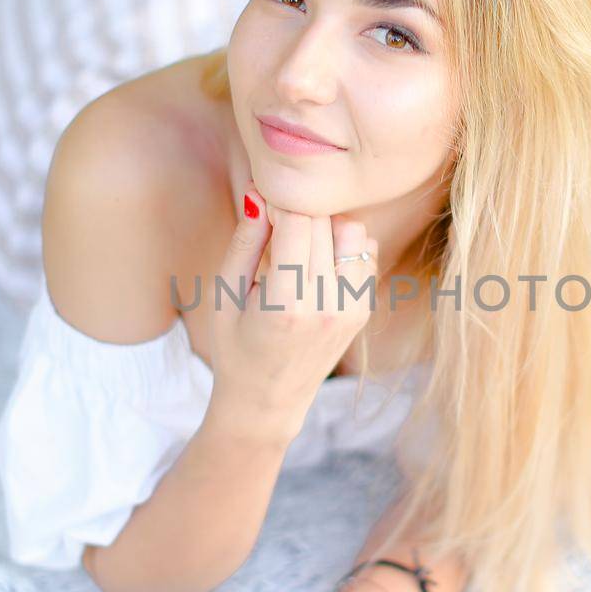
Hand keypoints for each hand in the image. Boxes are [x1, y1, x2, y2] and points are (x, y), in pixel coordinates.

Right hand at [206, 186, 377, 435]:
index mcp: (287, 304)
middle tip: (276, 223)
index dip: (280, 202)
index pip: (299, 222)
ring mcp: (352, 308)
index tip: (264, 206)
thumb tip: (261, 191)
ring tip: (299, 244)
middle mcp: (328, 305)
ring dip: (327, 225)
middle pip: (328, 222)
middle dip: (301, 210)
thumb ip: (245, 241)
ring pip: (354, 232)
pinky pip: (365, 253)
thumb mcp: (225, 294)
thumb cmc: (234, 346)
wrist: (267, 400)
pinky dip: (344, 245)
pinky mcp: (363, 309)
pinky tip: (318, 261)